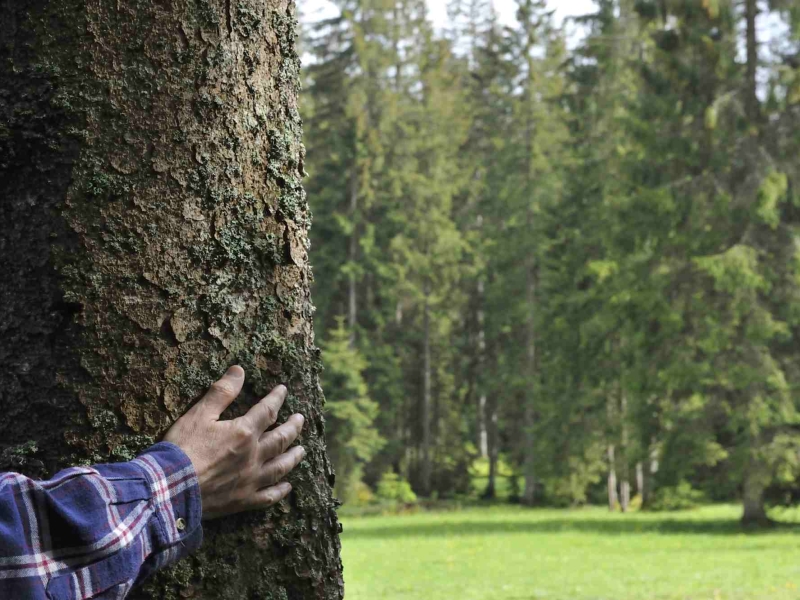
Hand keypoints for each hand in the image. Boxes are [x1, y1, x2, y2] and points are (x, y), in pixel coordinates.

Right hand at [164, 366, 304, 519]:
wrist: (168, 489)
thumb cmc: (181, 449)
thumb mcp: (199, 414)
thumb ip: (221, 392)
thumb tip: (239, 370)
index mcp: (243, 432)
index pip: (267, 410)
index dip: (276, 398)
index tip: (283, 390)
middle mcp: (253, 456)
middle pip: (281, 438)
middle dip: (293, 427)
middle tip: (300, 419)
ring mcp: (250, 480)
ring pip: (280, 466)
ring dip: (293, 457)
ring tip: (302, 449)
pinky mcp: (243, 501)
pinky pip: (268, 496)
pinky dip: (280, 490)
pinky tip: (286, 486)